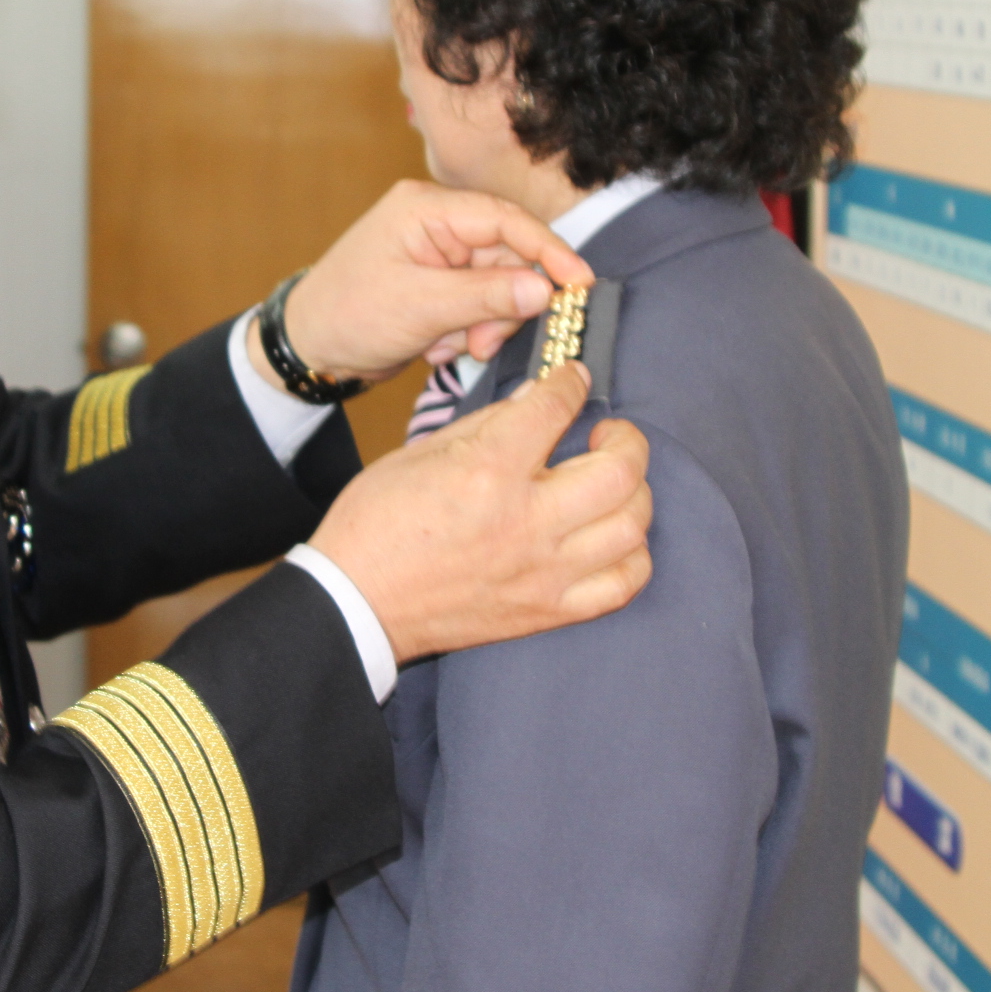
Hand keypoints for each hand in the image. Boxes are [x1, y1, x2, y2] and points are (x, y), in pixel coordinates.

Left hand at [269, 181, 592, 384]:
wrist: (308, 347)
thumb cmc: (348, 315)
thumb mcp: (420, 307)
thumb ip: (485, 295)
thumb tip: (545, 289)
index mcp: (427, 209)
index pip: (506, 219)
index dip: (549, 250)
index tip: (580, 284)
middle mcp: (437, 223)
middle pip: (507, 259)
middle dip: (501, 307)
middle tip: (482, 344)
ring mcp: (439, 254)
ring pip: (497, 288)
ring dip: (481, 326)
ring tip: (445, 348)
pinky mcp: (439, 283)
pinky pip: (478, 305)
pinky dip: (465, 331)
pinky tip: (434, 345)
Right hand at [309, 363, 652, 661]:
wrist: (356, 603)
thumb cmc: (376, 524)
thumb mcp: (419, 453)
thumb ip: (486, 424)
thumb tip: (536, 399)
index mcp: (486, 472)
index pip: (556, 408)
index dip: (572, 383)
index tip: (572, 380)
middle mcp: (525, 521)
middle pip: (619, 471)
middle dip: (626, 438)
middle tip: (608, 433)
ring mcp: (543, 571)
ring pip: (632, 526)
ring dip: (634, 493)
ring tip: (612, 482)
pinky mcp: (547, 610)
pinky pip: (622, 585)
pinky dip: (632, 555)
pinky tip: (612, 535)